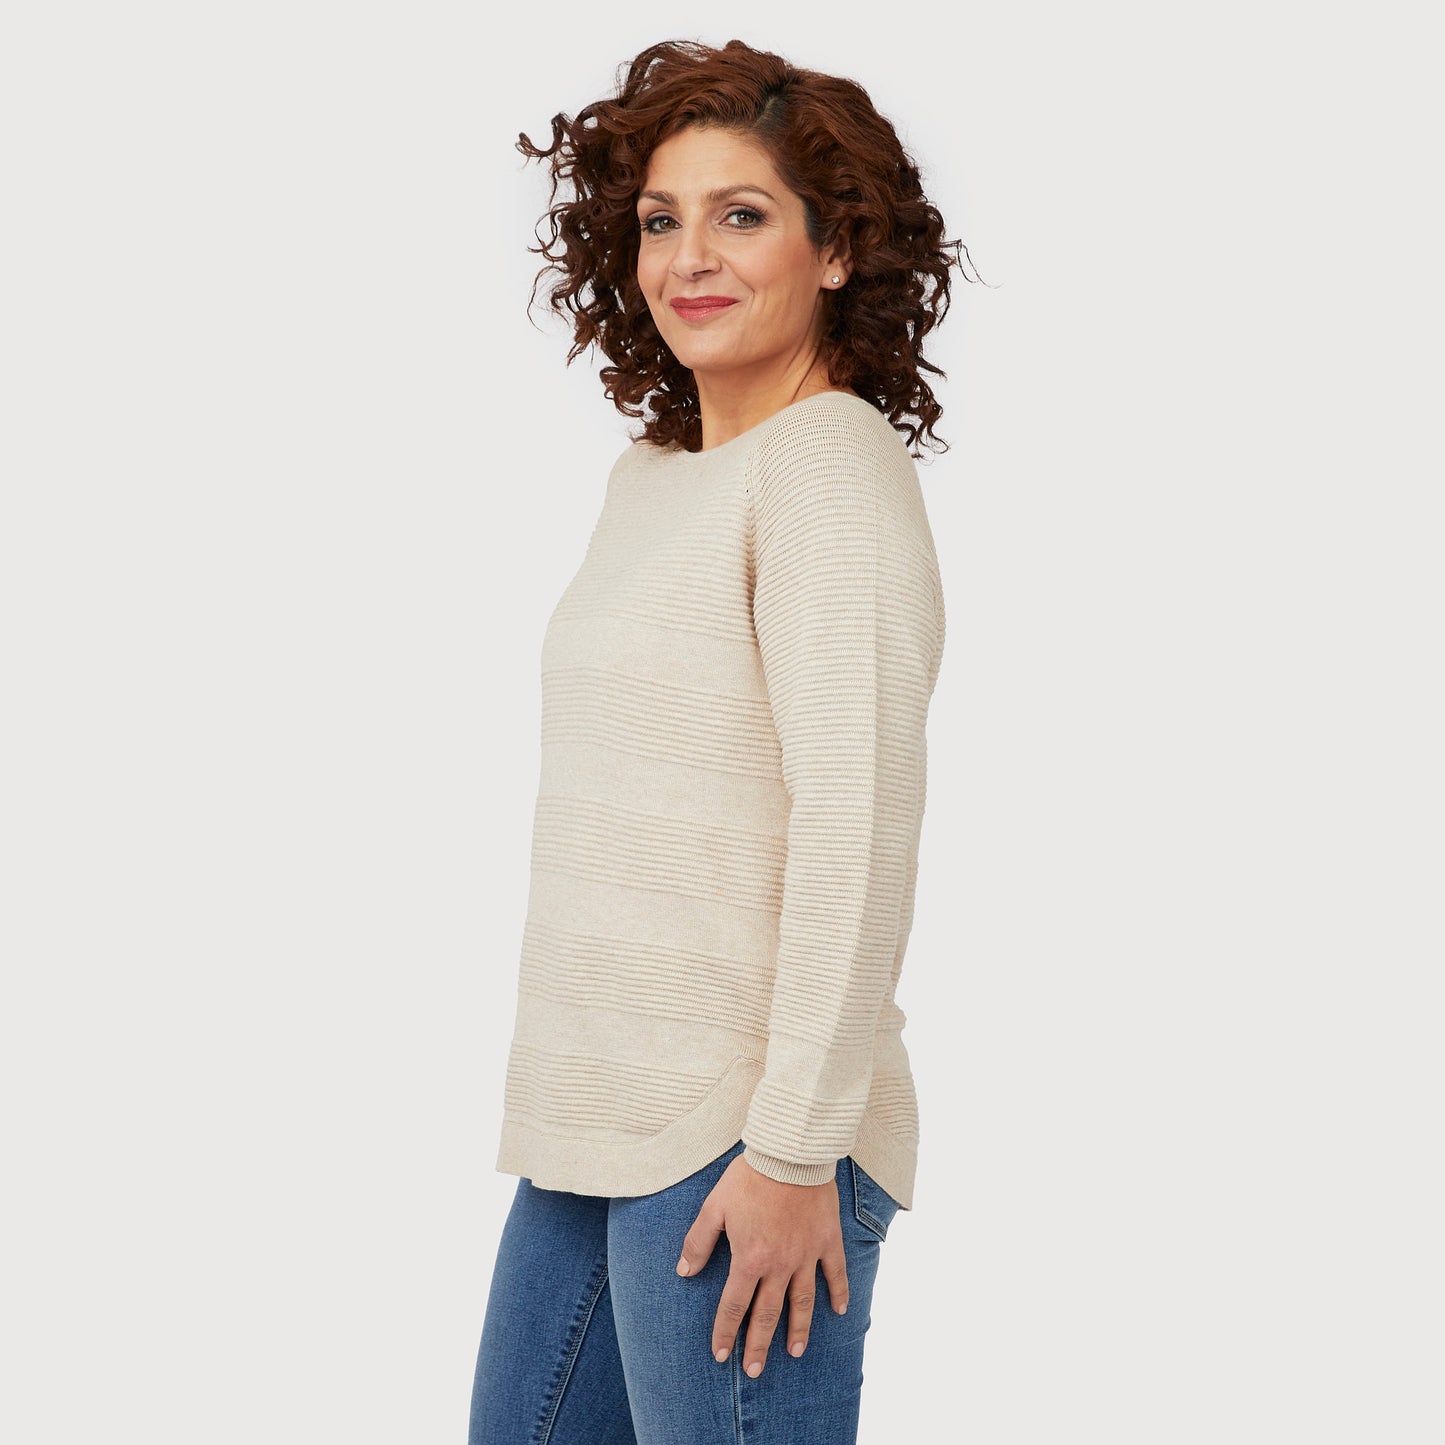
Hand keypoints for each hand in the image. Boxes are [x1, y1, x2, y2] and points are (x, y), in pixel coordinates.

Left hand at [674, 1153, 848, 1376]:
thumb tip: (684, 1271)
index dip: (726, 1332)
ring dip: (798, 1330)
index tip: (721, 1354)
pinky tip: (840, 1311)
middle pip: (768, 1314)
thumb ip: (698, 1242)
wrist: (790, 1155)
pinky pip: (835, 1272)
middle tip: (754, 1370)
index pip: (735, 1305)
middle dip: (758, 1345)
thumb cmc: (749, 1179)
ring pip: (803, 1302)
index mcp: (750, 1259)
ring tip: (793, 1353)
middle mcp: (779, 1265)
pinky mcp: (827, 1240)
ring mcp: (806, 1255)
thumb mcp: (714, 1207)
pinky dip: (839, 1292)